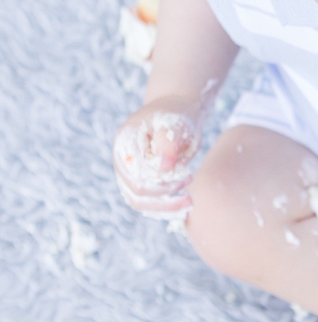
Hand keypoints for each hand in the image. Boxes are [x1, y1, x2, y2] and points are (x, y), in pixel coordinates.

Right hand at [113, 96, 205, 218]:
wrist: (177, 112)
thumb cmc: (178, 115)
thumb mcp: (176, 123)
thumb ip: (168, 143)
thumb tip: (163, 168)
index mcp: (126, 143)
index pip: (137, 175)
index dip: (162, 183)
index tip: (188, 176)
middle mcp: (123, 159)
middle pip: (135, 192)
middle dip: (165, 198)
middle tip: (190, 196)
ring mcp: (129, 171)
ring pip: (138, 202)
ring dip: (164, 208)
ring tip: (189, 204)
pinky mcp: (140, 179)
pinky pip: (146, 202)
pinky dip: (163, 208)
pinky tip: (183, 207)